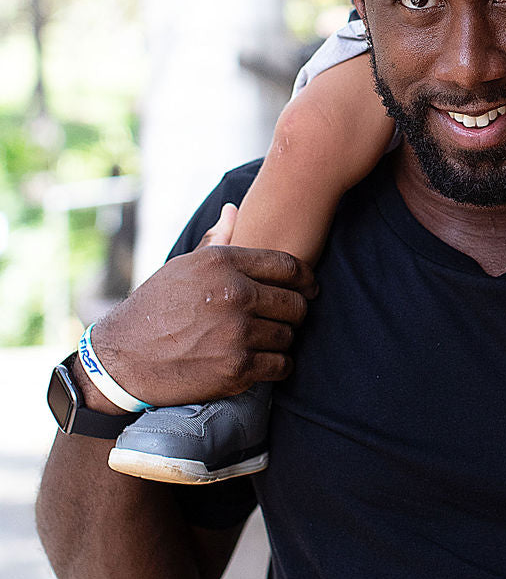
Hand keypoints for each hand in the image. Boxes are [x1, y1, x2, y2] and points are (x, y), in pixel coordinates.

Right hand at [89, 214, 318, 408]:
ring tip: (266, 340)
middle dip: (294, 312)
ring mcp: (237, 332)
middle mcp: (234, 293)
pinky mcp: (237, 368)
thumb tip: (233, 210)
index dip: (305, 278)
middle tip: (283, 318)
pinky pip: (281, 366)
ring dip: (282, 340)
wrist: (122, 360)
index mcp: (223, 262)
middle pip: (296, 303)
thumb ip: (215, 240)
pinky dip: (276, 366)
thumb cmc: (154, 308)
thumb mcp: (182, 266)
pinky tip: (263, 362)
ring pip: (290, 335)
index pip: (288, 265)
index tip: (309, 287)